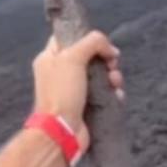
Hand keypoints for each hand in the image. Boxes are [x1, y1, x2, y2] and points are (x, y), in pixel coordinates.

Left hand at [31, 31, 123, 153]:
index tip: (100, 43)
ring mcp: (74, 90)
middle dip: (106, 58)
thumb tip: (110, 49)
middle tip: (112, 64)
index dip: (85, 36)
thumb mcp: (72, 57)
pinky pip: (105, 93)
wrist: (61, 130)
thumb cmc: (62, 92)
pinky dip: (113, 93)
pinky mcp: (86, 105)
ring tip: (115, 82)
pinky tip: (116, 95)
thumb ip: (92, 43)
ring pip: (100, 74)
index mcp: (50, 58)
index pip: (68, 38)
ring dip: (113, 76)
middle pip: (89, 56)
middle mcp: (60, 72)